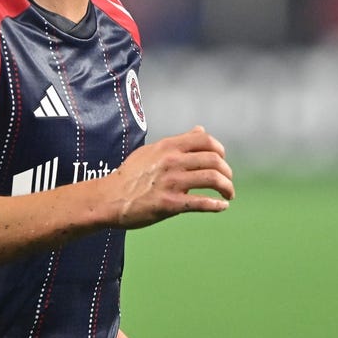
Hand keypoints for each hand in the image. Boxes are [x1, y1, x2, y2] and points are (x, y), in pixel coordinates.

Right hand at [110, 126, 233, 227]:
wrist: (109, 198)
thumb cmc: (130, 175)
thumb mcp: (153, 151)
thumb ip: (178, 141)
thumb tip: (200, 130)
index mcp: (168, 146)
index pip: (205, 140)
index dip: (219, 150)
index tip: (221, 161)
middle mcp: (172, 161)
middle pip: (214, 160)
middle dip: (226, 172)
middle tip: (227, 182)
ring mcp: (171, 182)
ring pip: (212, 179)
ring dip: (227, 188)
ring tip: (228, 195)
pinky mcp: (169, 203)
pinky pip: (201, 202)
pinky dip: (216, 205)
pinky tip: (221, 207)